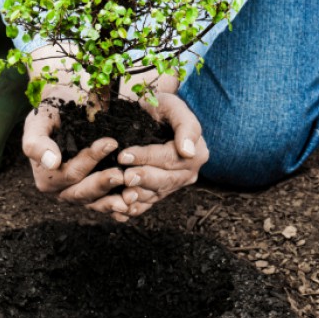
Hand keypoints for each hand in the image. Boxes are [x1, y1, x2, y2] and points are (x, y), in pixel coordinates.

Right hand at [22, 83, 130, 220]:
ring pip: (96, 203)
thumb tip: (52, 162)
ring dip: (113, 201)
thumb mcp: (38, 122)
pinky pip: (106, 204)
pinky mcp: (94, 194)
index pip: (69, 173)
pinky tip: (134, 204)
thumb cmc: (51, 113)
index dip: (89, 160)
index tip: (110, 143)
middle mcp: (61, 190)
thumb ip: (37, 142)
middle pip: (82, 192)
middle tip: (121, 174)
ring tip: (132, 195)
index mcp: (46, 177)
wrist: (64, 108)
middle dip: (102, 184)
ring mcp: (78, 193)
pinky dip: (119, 206)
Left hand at [117, 91, 207, 217]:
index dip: (146, 157)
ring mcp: (174, 184)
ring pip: (156, 194)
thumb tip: (188, 151)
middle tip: (124, 177)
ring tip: (122, 196)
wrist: (154, 115)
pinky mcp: (161, 192)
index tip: (124, 155)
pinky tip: (121, 211)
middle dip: (143, 179)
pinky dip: (136, 208)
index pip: (169, 158)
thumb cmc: (162, 107)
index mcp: (196, 153)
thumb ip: (186, 126)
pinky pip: (149, 203)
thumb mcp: (174, 106)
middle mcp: (188, 172)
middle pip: (165, 180)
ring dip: (139, 197)